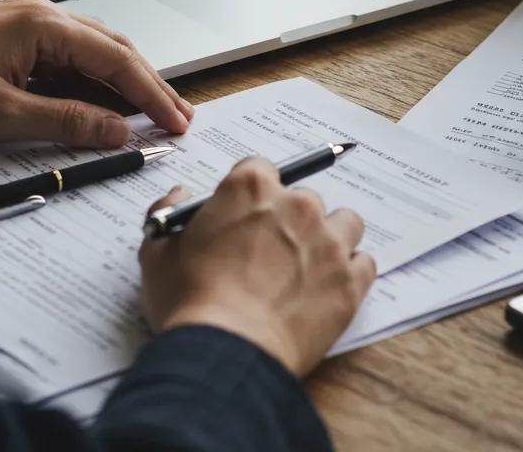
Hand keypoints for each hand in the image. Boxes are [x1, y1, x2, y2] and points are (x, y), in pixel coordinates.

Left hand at [0, 0, 192, 146]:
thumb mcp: (0, 116)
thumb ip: (66, 122)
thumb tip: (118, 131)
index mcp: (43, 25)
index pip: (117, 59)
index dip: (152, 93)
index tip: (178, 121)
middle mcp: (43, 16)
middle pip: (114, 50)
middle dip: (148, 85)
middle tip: (179, 119)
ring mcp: (30, 26)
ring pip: (94, 55)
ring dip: (122, 86)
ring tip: (154, 116)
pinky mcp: (17, 41)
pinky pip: (69, 62)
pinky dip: (92, 86)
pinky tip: (107, 108)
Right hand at [139, 157, 375, 376]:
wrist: (225, 354)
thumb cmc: (189, 303)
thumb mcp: (158, 252)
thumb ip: (168, 213)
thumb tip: (179, 196)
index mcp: (250, 188)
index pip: (260, 169)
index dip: (251, 194)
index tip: (246, 215)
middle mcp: (296, 205)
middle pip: (303, 197)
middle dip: (290, 219)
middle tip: (271, 252)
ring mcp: (328, 242)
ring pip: (345, 222)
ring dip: (330, 237)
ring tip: (310, 266)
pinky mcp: (350, 282)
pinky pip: (364, 263)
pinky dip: (351, 273)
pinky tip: (329, 288)